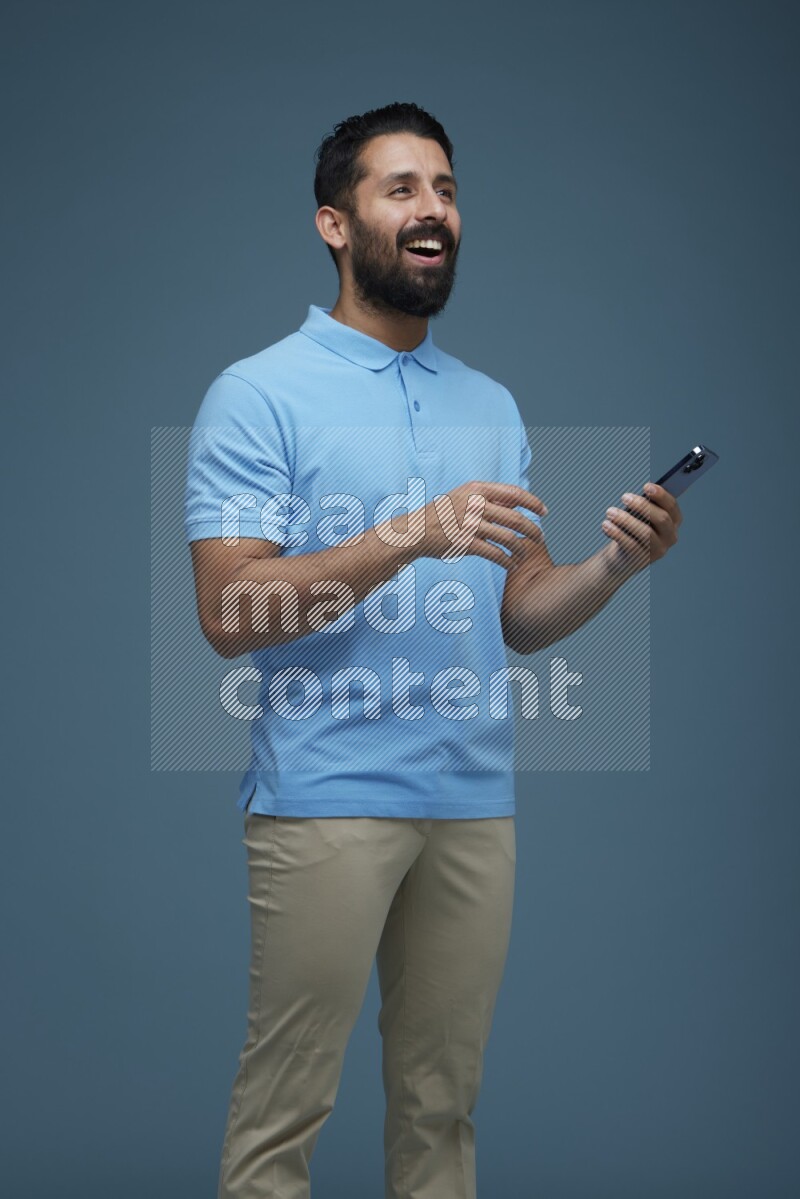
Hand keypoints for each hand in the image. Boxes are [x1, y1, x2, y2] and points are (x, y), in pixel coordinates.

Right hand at [417, 479, 547, 569]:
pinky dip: (507, 561)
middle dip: (532, 530)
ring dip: (521, 548)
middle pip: (515, 518)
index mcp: (476, 489)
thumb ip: (488, 498)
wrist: (416, 531)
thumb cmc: (443, 514)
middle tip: (541, 538)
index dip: (533, 502)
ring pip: (508, 538)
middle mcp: (474, 505)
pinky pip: (495, 554)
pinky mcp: (466, 544)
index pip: (514, 494)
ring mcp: (470, 525)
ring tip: (525, 554)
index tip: (544, 512)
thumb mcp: (463, 496)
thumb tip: (517, 503)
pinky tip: (512, 565)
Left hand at [601, 482, 681, 576]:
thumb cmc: (632, 529)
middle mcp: (670, 536)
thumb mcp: (640, 516)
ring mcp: (658, 550)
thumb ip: (642, 506)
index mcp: (673, 521)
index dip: (661, 495)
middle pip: (661, 518)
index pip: (672, 506)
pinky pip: (631, 545)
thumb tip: (634, 496)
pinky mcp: (642, 560)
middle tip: (624, 497)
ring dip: (626, 519)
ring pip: (646, 533)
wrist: (622, 556)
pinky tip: (606, 525)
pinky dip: (617, 533)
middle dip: (643, 505)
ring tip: (610, 512)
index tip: (646, 486)